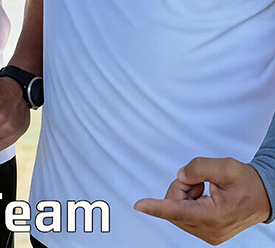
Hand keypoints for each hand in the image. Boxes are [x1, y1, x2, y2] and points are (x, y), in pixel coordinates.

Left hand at [134, 157, 270, 244]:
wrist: (265, 197)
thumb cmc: (247, 182)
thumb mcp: (225, 167)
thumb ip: (198, 168)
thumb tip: (180, 176)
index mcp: (214, 216)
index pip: (178, 210)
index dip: (156, 206)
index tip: (138, 205)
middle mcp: (209, 230)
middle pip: (174, 204)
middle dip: (181, 188)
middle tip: (201, 181)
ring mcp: (208, 234)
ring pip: (177, 209)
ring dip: (186, 194)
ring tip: (207, 189)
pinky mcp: (207, 233)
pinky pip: (184, 213)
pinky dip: (190, 200)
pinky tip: (206, 197)